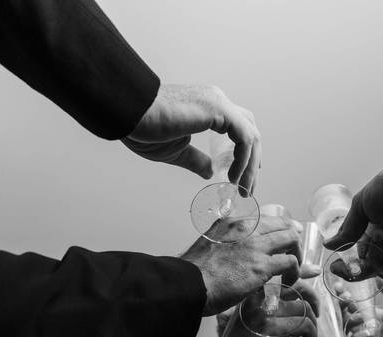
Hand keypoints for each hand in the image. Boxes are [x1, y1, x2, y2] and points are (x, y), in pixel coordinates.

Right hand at [123, 84, 260, 193]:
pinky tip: (234, 177)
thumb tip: (210, 172)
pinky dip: (244, 159)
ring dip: (251, 165)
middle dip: (253, 160)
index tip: (243, 176)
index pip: (238, 127)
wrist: (128, 112)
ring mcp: (219, 103)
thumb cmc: (143, 127)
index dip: (246, 151)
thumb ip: (195, 160)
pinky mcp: (218, 109)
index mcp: (207, 108)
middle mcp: (217, 101)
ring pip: (251, 134)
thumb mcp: (175, 151)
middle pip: (249, 129)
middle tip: (248, 187)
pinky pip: (244, 137)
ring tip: (243, 188)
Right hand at [181, 216, 303, 315]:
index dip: (280, 228)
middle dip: (293, 238)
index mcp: (231, 223)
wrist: (187, 286)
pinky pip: (290, 262)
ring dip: (297, 255)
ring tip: (292, 271)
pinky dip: (295, 272)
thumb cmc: (193, 274)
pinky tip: (288, 281)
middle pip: (282, 224)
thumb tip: (228, 257)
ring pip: (291, 239)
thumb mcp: (206, 247)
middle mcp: (245, 229)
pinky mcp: (262, 266)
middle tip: (296, 254)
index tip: (286, 237)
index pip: (265, 219)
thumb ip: (222, 245)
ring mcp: (255, 246)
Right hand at [213, 283, 317, 336]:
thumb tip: (292, 305)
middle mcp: (257, 299)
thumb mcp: (249, 325)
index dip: (303, 280)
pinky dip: (311, 336)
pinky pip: (303, 325)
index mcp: (251, 296)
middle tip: (316, 315)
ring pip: (304, 308)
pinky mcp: (272, 328)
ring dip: (313, 325)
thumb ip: (267, 313)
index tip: (311, 299)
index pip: (283, 279)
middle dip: (313, 300)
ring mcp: (264, 312)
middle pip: (297, 287)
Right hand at [324, 137, 382, 276]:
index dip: (346, 264)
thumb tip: (329, 245)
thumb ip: (348, 228)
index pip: (358, 254)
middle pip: (370, 267)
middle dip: (358, 268)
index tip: (334, 268)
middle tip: (349, 268)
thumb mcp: (363, 204)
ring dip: (379, 257)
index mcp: (373, 228)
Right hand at [344, 280, 382, 336]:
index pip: (355, 307)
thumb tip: (377, 275)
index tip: (340, 287)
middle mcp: (368, 333)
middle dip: (344, 309)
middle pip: (346, 320)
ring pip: (347, 336)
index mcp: (376, 319)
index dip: (346, 297)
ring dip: (351, 327)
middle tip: (347, 302)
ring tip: (364, 323)